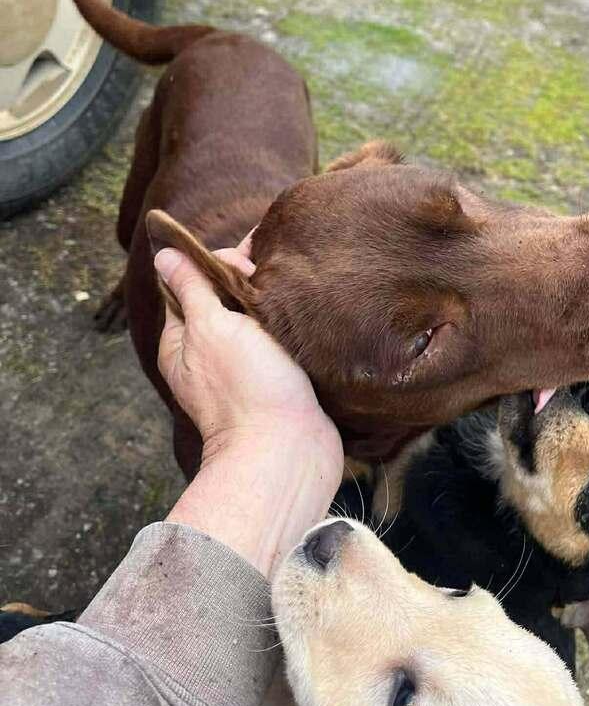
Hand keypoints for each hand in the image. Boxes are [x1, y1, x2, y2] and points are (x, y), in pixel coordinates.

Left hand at [155, 234, 328, 454]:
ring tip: (293, 285)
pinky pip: (278, 339)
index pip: (191, 285)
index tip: (244, 262)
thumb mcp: (210, 327)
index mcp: (183, 342)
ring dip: (271, 300)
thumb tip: (164, 254)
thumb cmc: (244, 389)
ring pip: (254, 318)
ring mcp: (245, 368)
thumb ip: (191, 288)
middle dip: (247, 279)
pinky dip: (289, 322)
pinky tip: (305, 311)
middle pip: (224, 299)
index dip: (215, 263)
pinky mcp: (277, 379)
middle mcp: (210, 354)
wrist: (287, 451)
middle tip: (271, 277)